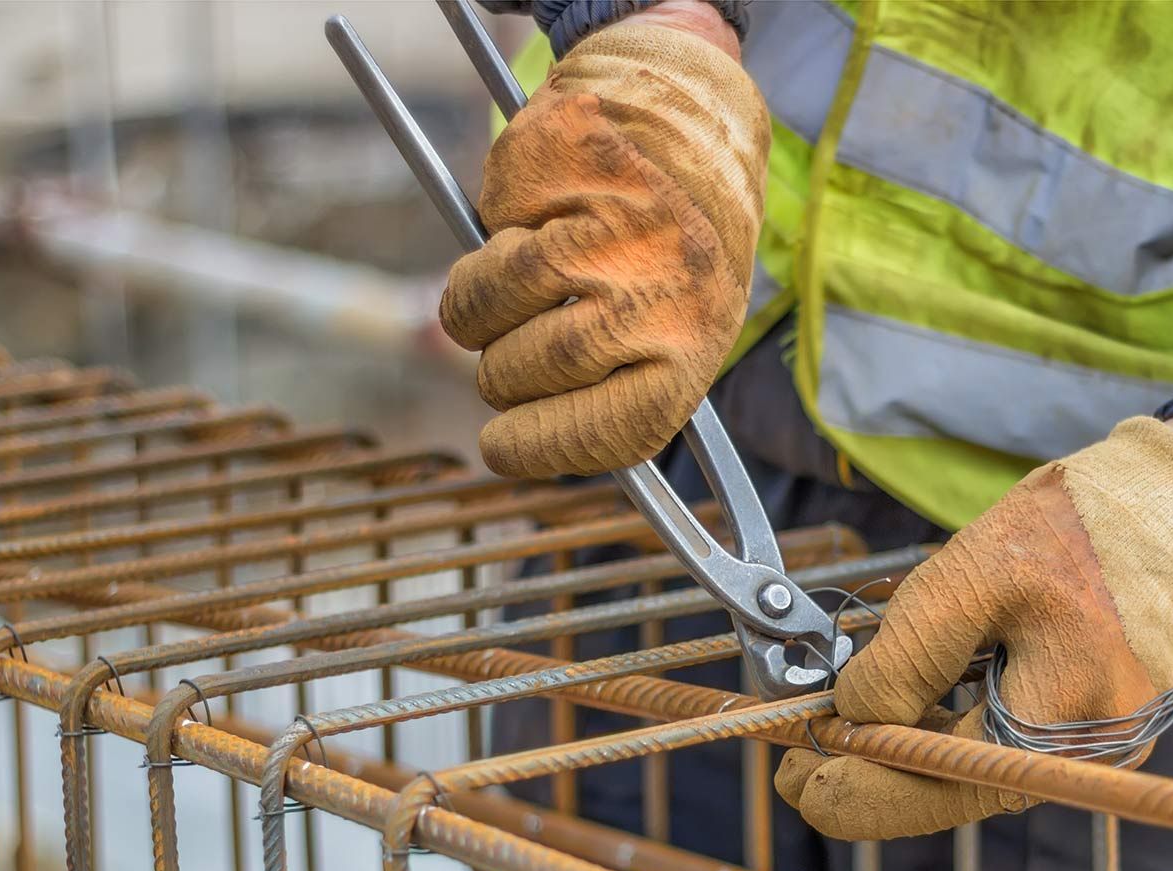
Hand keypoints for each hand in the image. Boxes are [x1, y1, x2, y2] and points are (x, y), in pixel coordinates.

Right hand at [439, 21, 767, 477]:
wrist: (693, 119)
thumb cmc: (678, 248)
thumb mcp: (680, 331)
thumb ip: (620, 390)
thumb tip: (532, 448)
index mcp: (695, 346)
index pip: (609, 431)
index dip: (538, 448)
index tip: (498, 446)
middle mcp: (659, 288)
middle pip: (533, 369)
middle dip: (500, 372)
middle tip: (507, 354)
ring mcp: (610, 222)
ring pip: (496, 299)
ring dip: (477, 307)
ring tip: (498, 293)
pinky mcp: (566, 166)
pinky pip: (491, 227)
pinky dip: (490, 235)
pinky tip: (526, 226)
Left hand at [775, 417, 1172, 840]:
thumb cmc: (1086, 528)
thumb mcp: (975, 576)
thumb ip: (906, 656)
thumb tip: (850, 718)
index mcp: (1056, 731)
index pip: (929, 789)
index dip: (848, 789)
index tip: (788, 775)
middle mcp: (1078, 761)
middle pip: (945, 792)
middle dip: (865, 776)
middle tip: (792, 758)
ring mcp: (1085, 748)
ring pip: (967, 772)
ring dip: (900, 753)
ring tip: (837, 727)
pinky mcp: (1084, 723)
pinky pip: (995, 744)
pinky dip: (942, 731)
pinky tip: (901, 710)